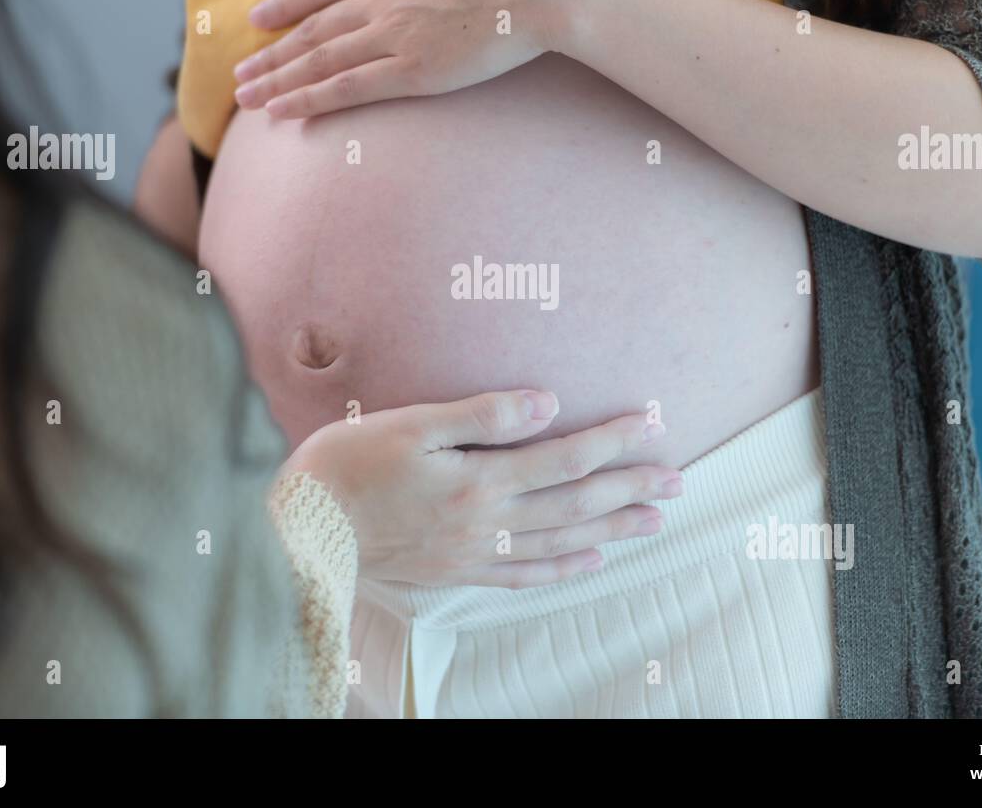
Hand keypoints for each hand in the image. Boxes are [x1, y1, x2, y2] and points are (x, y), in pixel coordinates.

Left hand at [232, 0, 583, 118]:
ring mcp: (395, 36)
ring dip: (279, 80)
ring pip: (322, 61)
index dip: (288, 4)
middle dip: (271, 52)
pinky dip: (311, 99)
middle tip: (239, 73)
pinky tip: (283, 111)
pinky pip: (350, 88)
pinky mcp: (415, 72)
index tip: (258, 20)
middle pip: (314, 29)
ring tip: (247, 99)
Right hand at [285, 390, 680, 588]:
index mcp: (480, 480)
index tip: (653, 424)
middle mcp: (487, 522)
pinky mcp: (457, 573)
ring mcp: (474, 553)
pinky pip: (523, 576)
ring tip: (654, 521)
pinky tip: (589, 563)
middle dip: (630, 490)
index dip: (612, 441)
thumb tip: (548, 404)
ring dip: (612, 531)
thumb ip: (484, 415)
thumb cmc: (349, 465)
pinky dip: (563, 571)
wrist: (303, 531)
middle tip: (678, 481)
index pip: (565, 458)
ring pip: (560, 543)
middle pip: (576, 505)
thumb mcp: (412, 423)